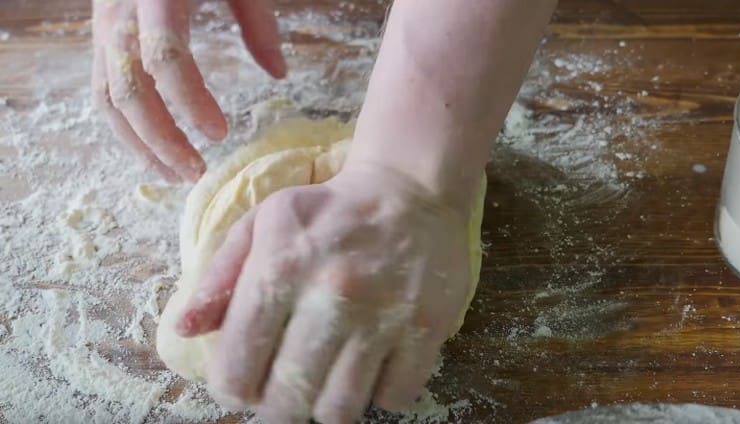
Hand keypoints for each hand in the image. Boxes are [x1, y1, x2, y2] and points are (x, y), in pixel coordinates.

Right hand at [92, 0, 285, 182]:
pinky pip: (102, 91)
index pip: (165, 59)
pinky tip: (152, 151)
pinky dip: (124, 127)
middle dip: (162, 139)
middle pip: (129, 90)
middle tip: (196, 171)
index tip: (221, 133)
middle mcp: (120, 16)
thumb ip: (256, 23)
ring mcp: (103, 29)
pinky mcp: (98, 40)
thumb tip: (278, 75)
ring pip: (108, 99)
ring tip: (173, 174)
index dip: (191, 101)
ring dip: (139, 144)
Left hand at [175, 164, 472, 422]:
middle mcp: (333, 295)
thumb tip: (184, 331)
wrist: (410, 188)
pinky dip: (378, 392)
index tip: (243, 381)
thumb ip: (218, 276)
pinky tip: (372, 365)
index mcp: (282, 267)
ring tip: (326, 378)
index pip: (238, 368)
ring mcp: (385, 315)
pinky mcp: (428, 328)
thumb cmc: (328, 210)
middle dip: (276, 406)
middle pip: (287, 401)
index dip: (232, 388)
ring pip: (340, 410)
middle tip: (283, 389)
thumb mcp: (262, 223)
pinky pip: (395, 397)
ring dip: (326, 404)